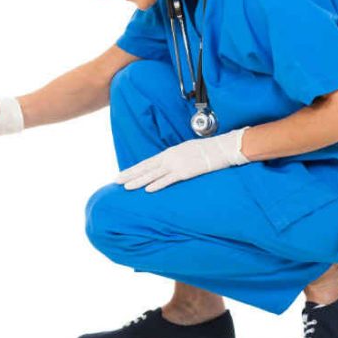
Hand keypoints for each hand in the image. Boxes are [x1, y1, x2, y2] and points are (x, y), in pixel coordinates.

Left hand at [115, 126, 250, 191]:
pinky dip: (157, 184)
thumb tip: (168, 167)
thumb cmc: (208, 151)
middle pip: (146, 167)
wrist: (222, 148)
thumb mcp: (187, 152)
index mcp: (170, 152)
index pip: (147, 162)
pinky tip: (147, 189)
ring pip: (153, 174)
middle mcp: (170, 157)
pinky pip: (169, 180)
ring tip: (126, 187)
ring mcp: (177, 164)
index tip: (123, 174)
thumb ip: (176, 159)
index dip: (134, 169)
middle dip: (130, 174)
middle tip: (116, 181)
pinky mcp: (186, 172)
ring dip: (139, 181)